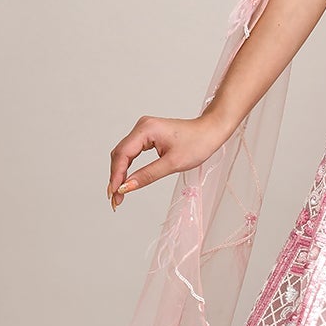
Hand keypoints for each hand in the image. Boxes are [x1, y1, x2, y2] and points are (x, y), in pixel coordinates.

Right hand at [107, 113, 225, 208]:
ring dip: (120, 173)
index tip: (114, 194)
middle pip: (120, 154)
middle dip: (116, 177)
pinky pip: (132, 152)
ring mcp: (144, 130)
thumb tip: (126, 187)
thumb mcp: (172, 163)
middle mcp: (141, 127)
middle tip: (115, 199)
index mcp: (146, 129)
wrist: (211, 131)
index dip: (116, 176)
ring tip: (119, 194)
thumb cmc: (197, 143)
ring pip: (124, 154)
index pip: (122, 154)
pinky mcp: (148, 135)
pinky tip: (126, 180)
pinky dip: (128, 167)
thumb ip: (147, 175)